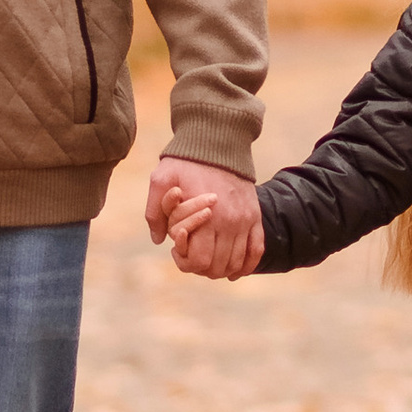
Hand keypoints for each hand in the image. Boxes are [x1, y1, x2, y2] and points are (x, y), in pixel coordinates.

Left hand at [148, 156, 262, 279]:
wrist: (218, 140)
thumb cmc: (186, 161)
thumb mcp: (161, 180)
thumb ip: (155, 211)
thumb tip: (159, 240)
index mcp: (205, 216)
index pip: (199, 260)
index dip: (185, 263)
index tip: (177, 250)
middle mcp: (229, 222)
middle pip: (218, 266)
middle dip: (201, 268)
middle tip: (190, 255)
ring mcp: (245, 220)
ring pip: (236, 263)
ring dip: (221, 270)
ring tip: (208, 259)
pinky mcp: (255, 216)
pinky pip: (257, 250)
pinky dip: (247, 265)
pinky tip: (235, 271)